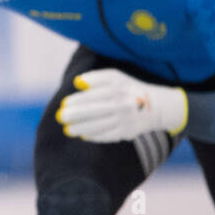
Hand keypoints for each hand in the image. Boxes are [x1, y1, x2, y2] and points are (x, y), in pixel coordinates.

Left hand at [56, 69, 187, 142]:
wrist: (154, 106)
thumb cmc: (127, 89)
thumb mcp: (115, 78)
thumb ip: (95, 78)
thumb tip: (77, 82)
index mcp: (119, 87)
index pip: (94, 95)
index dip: (77, 100)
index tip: (64, 104)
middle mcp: (123, 103)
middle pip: (94, 110)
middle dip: (75, 115)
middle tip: (60, 117)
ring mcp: (125, 119)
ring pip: (99, 125)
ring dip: (80, 129)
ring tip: (67, 130)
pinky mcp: (127, 133)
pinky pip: (106, 136)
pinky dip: (93, 136)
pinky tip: (82, 135)